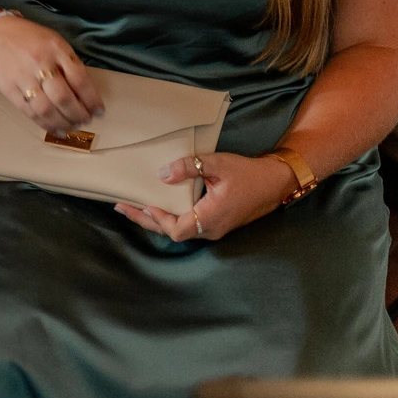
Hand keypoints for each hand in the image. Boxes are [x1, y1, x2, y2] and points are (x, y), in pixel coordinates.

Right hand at [0, 13, 102, 131]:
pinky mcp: (9, 89)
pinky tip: (54, 127)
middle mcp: (40, 63)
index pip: (79, 79)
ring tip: (72, 127)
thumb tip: (84, 93)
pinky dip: (44, 123)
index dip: (91, 99)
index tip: (99, 111)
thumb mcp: (55, 42)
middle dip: (78, 114)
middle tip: (85, 121)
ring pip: (45, 109)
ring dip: (62, 122)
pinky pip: (29, 111)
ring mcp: (23, 77)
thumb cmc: (30, 38)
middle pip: (63, 97)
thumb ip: (68, 63)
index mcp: (56, 49)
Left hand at [114, 151, 293, 240]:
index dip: (157, 219)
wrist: (276, 181)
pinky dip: (170, 216)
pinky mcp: (217, 222)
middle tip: (121, 207)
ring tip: (134, 206)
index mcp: (211, 218)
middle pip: (173, 232)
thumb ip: (189, 168)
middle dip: (146, 220)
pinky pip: (189, 224)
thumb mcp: (217, 164)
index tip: (143, 204)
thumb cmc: (248, 174)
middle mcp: (211, 229)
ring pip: (180, 229)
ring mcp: (215, 228)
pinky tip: (159, 204)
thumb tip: (162, 175)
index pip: (176, 230)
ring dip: (157, 219)